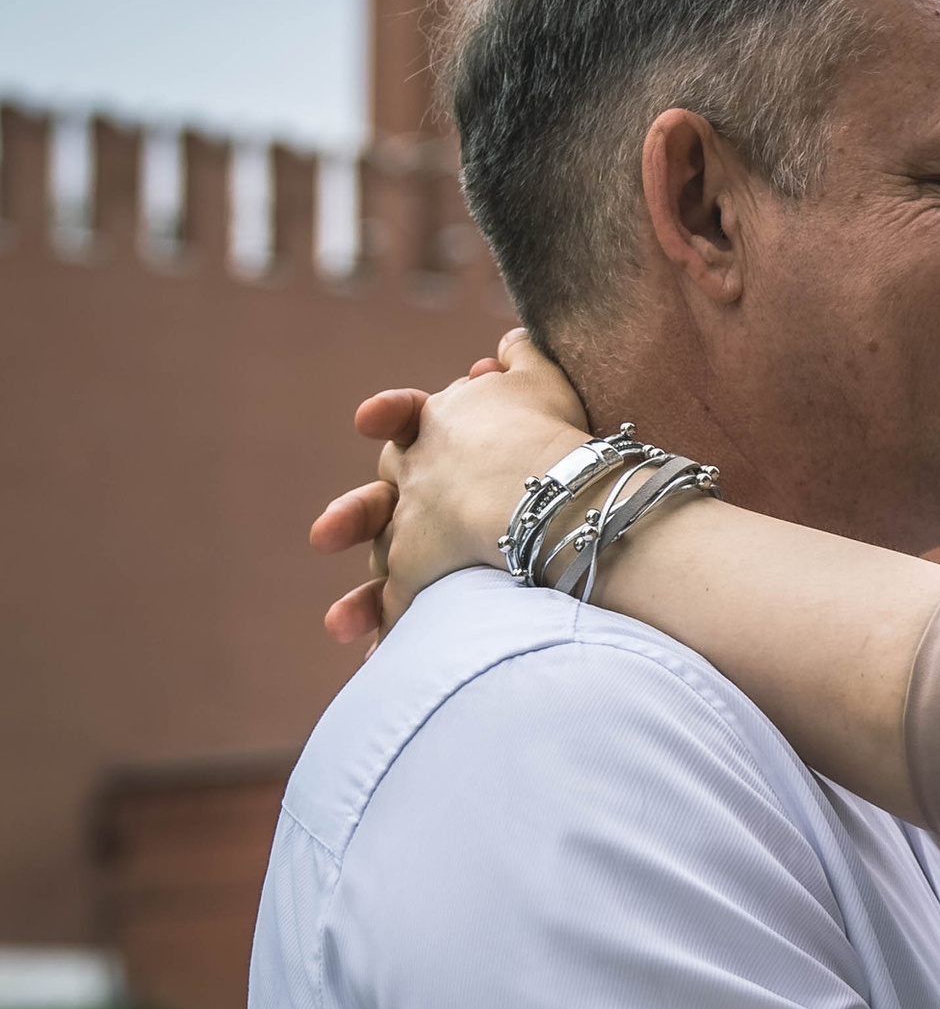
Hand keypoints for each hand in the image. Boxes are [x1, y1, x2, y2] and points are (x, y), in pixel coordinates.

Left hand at [310, 331, 587, 646]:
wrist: (545, 490)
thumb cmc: (548, 430)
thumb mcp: (540, 380)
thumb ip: (521, 358)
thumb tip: (507, 343)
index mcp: (437, 426)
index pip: (403, 418)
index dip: (388, 417)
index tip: (366, 421)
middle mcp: (414, 477)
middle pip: (377, 496)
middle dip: (354, 515)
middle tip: (323, 536)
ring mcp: (414, 528)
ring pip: (380, 562)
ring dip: (359, 598)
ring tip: (338, 624)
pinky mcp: (421, 577)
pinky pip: (400, 612)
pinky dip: (390, 637)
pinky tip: (375, 665)